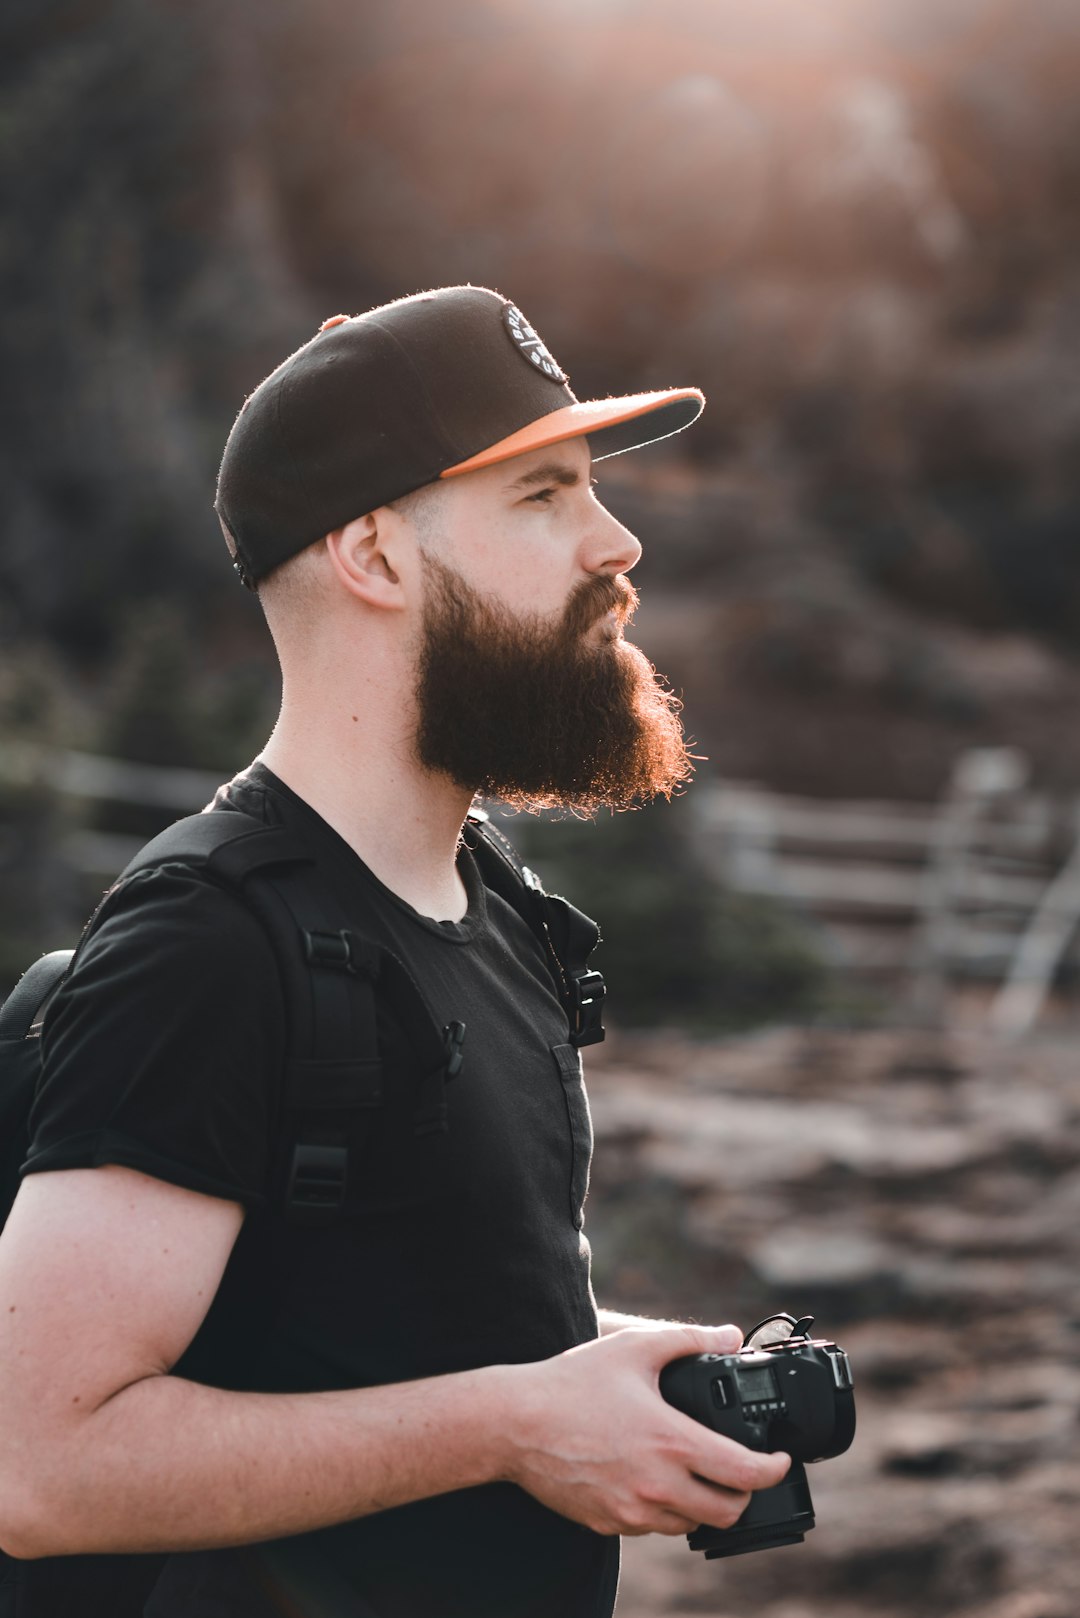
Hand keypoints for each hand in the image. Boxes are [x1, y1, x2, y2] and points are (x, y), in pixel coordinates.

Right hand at [501, 1324, 790, 1537]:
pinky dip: (664, 1510)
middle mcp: (657, 1485)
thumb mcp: (635, 1348)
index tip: (779, 1460)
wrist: (516, 1423)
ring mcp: (632, 1510)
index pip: (743, 1474)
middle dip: (743, 1494)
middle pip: (726, 1512)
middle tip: (741, 1471)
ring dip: (702, 1504)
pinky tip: (653, 1480)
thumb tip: (729, 1334)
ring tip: (697, 1473)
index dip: (772, 1470)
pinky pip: (651, 1527)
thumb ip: (687, 1338)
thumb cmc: (574, 1381)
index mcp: (671, 1442)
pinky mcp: (609, 1523)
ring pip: (689, 1525)